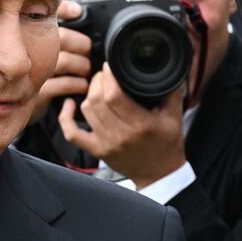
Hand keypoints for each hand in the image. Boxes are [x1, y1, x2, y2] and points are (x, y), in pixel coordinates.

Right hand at [29, 3, 91, 125]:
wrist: (21, 103)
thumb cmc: (39, 70)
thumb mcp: (48, 47)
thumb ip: (61, 28)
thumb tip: (77, 9)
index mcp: (34, 35)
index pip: (49, 15)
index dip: (63, 9)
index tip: (78, 12)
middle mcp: (30, 50)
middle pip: (61, 37)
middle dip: (81, 44)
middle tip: (88, 50)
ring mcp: (33, 71)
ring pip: (64, 61)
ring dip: (81, 65)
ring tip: (86, 69)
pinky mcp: (38, 92)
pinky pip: (63, 84)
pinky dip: (77, 84)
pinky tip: (82, 85)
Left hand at [57, 66, 186, 187]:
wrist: (159, 174)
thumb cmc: (167, 144)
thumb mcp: (175, 116)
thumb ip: (172, 91)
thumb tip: (171, 69)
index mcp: (140, 125)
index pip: (114, 95)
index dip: (108, 76)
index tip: (110, 66)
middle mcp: (121, 135)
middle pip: (97, 99)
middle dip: (98, 81)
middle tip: (104, 74)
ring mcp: (106, 144)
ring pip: (87, 110)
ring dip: (89, 94)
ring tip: (97, 87)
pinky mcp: (97, 151)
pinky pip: (73, 133)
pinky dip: (66, 117)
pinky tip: (70, 104)